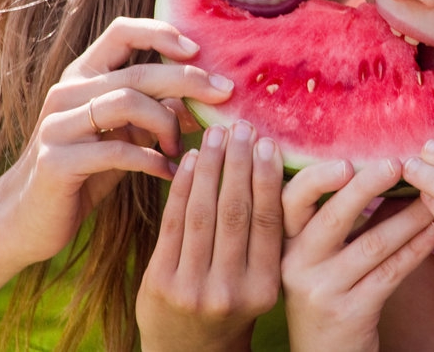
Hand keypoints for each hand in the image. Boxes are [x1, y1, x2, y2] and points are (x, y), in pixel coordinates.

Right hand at [0, 17, 233, 265]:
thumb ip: (159, 112)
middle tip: (224, 93)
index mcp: (83, 76)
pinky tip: (168, 171)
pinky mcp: (57, 160)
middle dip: (188, 80)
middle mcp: (67, 92)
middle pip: (137, 71)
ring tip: (179, 148)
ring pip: (127, 102)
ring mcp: (58, 125)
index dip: (161, 33)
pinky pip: (117, 151)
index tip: (197, 49)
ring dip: (166, 124)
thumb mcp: (126, 134)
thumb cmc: (87, 170)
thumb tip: (210, 96)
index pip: (121, 31)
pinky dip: (152, 160)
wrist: (29, 217)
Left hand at [136, 121, 282, 351]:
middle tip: (243, 127)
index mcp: (264, 288)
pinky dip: (183, 187)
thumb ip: (266, 238)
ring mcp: (192, 287)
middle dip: (239, 163)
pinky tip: (190, 160)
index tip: (268, 142)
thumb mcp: (260, 283)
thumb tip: (273, 169)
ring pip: (203, 213)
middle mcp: (230, 289)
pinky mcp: (160, 283)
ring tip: (217, 135)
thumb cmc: (231, 306)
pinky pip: (173, 224)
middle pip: (236, 212)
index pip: (269, 222)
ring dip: (211, 168)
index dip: (268, 178)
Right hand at [281, 159, 433, 351]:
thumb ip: (335, 217)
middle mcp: (296, 264)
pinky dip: (417, 248)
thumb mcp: (315, 257)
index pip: (289, 199)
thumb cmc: (326, 293)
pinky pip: (390, 273)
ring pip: (372, 244)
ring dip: (408, 217)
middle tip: (398, 163)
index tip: (348, 160)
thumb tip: (383, 168)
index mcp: (284, 242)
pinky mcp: (350, 313)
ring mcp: (322, 290)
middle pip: (332, 216)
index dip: (317, 178)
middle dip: (367, 186)